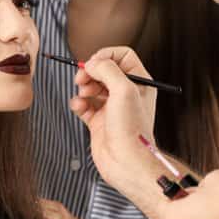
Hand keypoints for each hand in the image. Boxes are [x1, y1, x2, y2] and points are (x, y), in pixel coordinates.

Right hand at [68, 47, 156, 185]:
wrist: (126, 162)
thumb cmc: (132, 130)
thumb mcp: (123, 90)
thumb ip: (107, 69)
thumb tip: (92, 63)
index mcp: (139, 83)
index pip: (122, 56)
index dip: (106, 56)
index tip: (94, 63)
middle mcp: (126, 94)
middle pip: (104, 70)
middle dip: (91, 72)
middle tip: (83, 79)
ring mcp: (112, 108)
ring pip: (92, 86)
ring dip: (83, 87)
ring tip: (83, 95)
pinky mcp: (98, 121)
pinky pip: (84, 105)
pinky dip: (78, 103)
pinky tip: (79, 107)